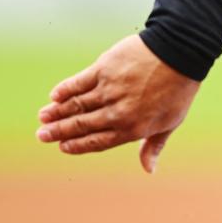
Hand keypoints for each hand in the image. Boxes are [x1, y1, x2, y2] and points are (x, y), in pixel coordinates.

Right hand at [36, 35, 200, 172]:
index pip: (97, 142)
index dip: (77, 145)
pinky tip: (54, 95)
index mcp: (132, 128)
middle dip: (59, 132)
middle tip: (41, 136)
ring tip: (43, 118)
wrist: (180, 52)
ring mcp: (109, 90)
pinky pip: (78, 83)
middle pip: (81, 125)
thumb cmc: (179, 88)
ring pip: (75, 105)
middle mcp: (117, 112)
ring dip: (56, 112)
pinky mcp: (104, 69)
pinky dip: (65, 90)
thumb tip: (149, 170)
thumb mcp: (171, 121)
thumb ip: (153, 145)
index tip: (63, 147)